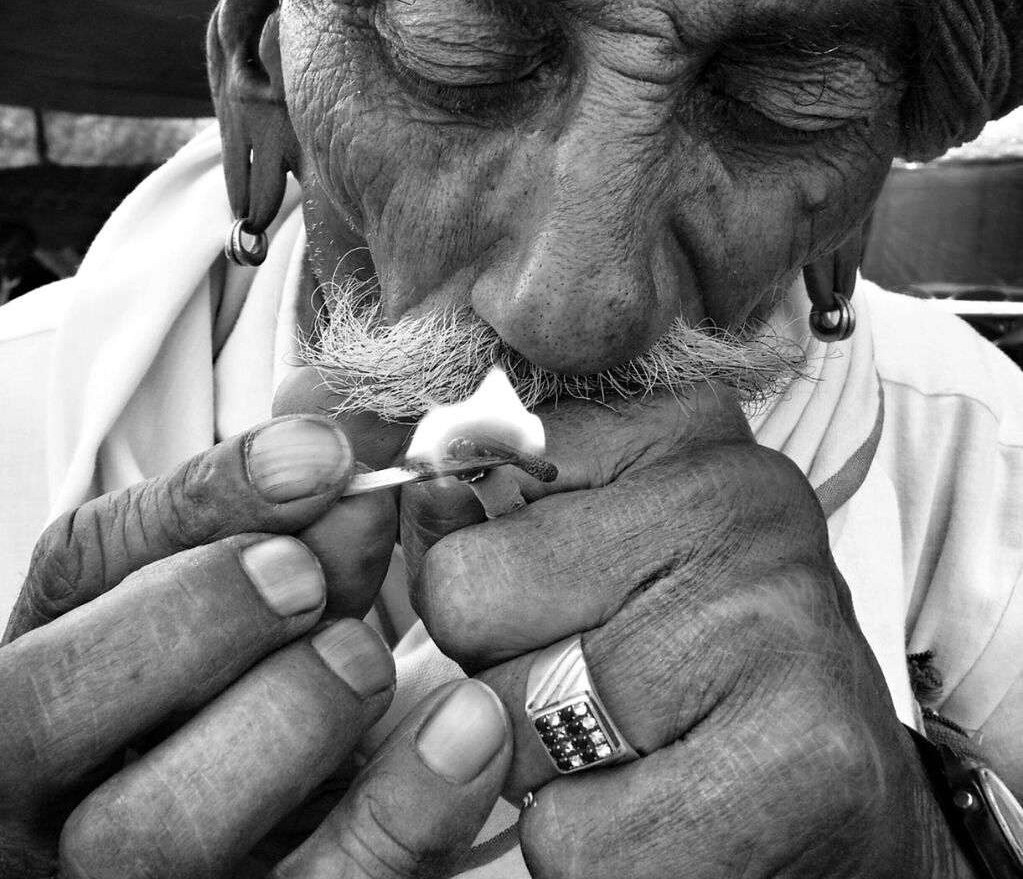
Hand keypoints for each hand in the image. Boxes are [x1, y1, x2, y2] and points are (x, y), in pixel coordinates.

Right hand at [2, 411, 508, 878]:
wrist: (262, 777)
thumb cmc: (216, 662)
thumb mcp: (201, 576)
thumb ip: (246, 509)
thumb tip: (334, 443)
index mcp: (43, 680)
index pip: (67, 591)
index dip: (195, 515)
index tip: (319, 464)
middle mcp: (63, 793)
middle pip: (60, 719)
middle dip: (201, 618)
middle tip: (307, 575)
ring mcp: (160, 878)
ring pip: (165, 832)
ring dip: (290, 713)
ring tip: (367, 655)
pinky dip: (405, 806)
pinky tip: (469, 721)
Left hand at [401, 386, 977, 877]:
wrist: (845, 789)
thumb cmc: (701, 655)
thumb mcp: (604, 544)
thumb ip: (499, 514)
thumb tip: (422, 494)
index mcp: (688, 430)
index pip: (474, 477)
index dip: (474, 565)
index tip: (545, 596)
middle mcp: (740, 499)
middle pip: (467, 597)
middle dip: (495, 670)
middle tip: (590, 685)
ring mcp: (774, 621)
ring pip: (505, 727)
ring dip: (541, 770)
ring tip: (636, 748)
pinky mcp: (803, 763)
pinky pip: (572, 837)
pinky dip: (591, 850)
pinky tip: (664, 815)